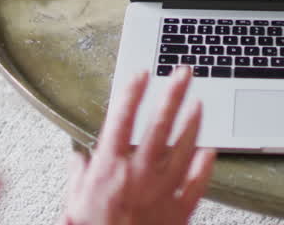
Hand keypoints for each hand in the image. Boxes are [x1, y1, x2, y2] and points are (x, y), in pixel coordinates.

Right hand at [61, 68, 214, 224]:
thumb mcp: (73, 204)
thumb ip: (77, 175)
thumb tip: (77, 156)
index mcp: (109, 168)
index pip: (122, 119)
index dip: (132, 92)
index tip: (142, 74)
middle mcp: (137, 174)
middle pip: (159, 125)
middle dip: (172, 94)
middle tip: (184, 73)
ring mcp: (161, 192)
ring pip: (183, 149)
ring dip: (193, 123)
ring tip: (200, 103)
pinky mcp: (178, 212)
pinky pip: (196, 184)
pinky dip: (205, 166)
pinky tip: (211, 151)